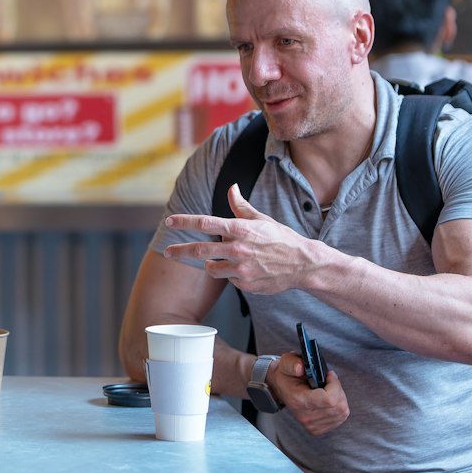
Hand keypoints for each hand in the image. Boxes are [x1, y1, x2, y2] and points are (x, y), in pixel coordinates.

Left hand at [161, 184, 323, 294]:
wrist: (303, 264)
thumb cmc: (282, 239)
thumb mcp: (261, 219)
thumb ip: (241, 206)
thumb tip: (231, 188)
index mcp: (240, 229)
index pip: (205, 223)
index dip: (185, 222)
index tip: (170, 221)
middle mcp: (237, 249)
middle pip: (200, 250)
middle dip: (180, 251)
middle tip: (168, 253)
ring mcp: (241, 268)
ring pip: (212, 268)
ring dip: (211, 264)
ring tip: (222, 260)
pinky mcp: (245, 284)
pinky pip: (229, 279)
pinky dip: (232, 274)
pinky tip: (246, 270)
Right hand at [271, 351, 348, 435]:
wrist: (280, 387)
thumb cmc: (286, 375)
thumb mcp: (286, 363)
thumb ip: (293, 363)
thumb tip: (300, 368)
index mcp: (298, 400)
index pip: (329, 400)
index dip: (334, 385)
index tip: (328, 376)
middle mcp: (305, 416)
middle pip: (338, 407)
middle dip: (338, 390)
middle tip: (329, 381)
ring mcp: (312, 425)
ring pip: (342, 413)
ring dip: (340, 398)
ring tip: (329, 389)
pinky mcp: (317, 429)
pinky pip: (340, 419)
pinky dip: (339, 407)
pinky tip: (329, 400)